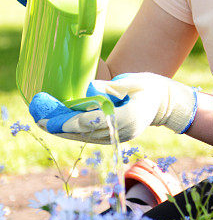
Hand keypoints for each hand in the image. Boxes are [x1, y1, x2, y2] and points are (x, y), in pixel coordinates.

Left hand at [28, 73, 197, 143]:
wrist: (165, 104)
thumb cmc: (149, 88)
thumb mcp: (133, 82)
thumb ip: (111, 87)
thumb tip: (88, 89)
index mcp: (130, 117)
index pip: (97, 121)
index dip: (74, 122)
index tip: (55, 121)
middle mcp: (123, 131)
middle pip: (87, 132)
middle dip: (61, 127)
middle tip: (39, 120)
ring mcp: (119, 137)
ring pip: (86, 136)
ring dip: (63, 130)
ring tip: (42, 122)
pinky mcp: (115, 138)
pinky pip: (90, 136)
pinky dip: (74, 131)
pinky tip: (58, 125)